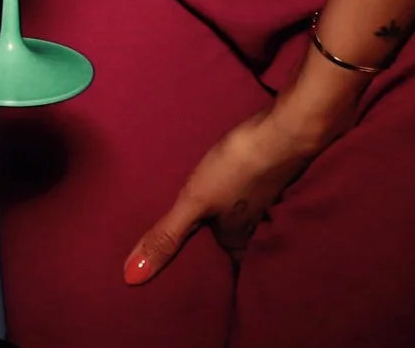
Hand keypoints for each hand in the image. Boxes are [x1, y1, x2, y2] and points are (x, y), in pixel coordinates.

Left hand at [122, 104, 328, 282]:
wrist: (282, 131)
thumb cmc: (237, 169)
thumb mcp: (195, 203)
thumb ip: (166, 237)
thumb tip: (132, 279)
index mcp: (237, 239)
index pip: (226, 270)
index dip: (210, 278)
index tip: (189, 283)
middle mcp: (253, 226)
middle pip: (232, 243)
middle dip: (212, 246)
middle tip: (185, 250)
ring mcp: (261, 199)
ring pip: (238, 218)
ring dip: (221, 219)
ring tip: (197, 219)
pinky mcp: (263, 175)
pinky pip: (243, 194)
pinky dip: (230, 196)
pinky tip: (222, 187)